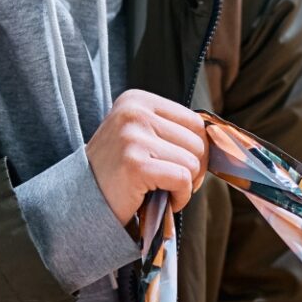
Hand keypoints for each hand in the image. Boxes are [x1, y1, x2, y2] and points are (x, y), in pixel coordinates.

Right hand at [87, 90, 207, 223]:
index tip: (175, 166)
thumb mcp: (143, 137)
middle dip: (192, 170)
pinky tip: (160, 201)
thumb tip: (219, 136)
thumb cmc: (120, 172)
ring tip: (159, 190)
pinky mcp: (136, 164)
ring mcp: (133, 137)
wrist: (81, 201)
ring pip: (193, 163)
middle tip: (168, 183)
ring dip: (184, 186)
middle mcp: (134, 112)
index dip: (196, 151)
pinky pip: (182, 180)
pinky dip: (179, 198)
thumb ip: (174, 131)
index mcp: (137, 100)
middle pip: (199, 143)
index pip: (195, 122)